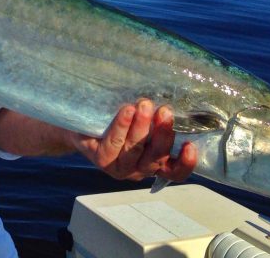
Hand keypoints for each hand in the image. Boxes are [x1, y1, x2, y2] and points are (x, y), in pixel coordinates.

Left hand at [69, 99, 195, 181]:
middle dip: (163, 134)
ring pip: (135, 150)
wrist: (79, 122)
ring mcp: (119, 167)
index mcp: (153, 162)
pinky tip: (127, 111)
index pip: (174, 172)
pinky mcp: (101, 160)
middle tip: (165, 111)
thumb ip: (156, 117)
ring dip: (142, 127)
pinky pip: (113, 144)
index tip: (190, 145)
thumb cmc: (116, 118)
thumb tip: (176, 97)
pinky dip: (122, 126)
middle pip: (156, 158)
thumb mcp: (140, 119)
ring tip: (144, 105)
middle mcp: (138, 169)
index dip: (185, 163)